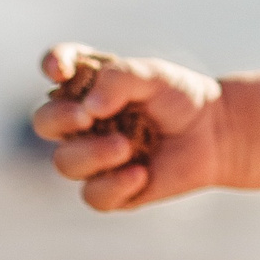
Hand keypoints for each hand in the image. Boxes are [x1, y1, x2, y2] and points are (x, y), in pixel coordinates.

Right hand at [31, 47, 224, 209]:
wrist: (214, 134)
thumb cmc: (180, 97)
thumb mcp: (155, 76)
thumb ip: (121, 79)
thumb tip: (88, 107)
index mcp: (88, 84)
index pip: (57, 66)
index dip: (52, 64)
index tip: (61, 69)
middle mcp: (81, 120)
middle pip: (45, 121)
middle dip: (59, 118)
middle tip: (86, 117)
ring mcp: (92, 157)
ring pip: (66, 163)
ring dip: (92, 154)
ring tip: (126, 147)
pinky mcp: (109, 189)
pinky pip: (94, 195)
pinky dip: (114, 185)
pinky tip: (141, 174)